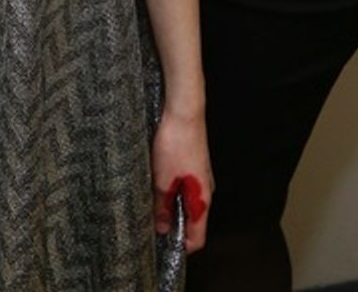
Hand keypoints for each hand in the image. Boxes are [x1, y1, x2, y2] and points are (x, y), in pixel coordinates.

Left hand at [152, 107, 212, 254]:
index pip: (198, 238)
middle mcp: (206, 190)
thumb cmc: (177, 142)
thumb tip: (161, 226)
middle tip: (151, 222)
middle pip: (192, 220)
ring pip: (186, 201)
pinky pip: (184, 184)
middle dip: (172, 225)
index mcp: (202, 201)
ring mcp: (201, 175)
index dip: (181, 247)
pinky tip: (157, 179)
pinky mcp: (193, 162)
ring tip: (151, 197)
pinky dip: (171, 188)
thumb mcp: (163, 181)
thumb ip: (162, 207)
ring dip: (170, 204)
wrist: (184, 110)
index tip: (163, 246)